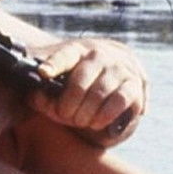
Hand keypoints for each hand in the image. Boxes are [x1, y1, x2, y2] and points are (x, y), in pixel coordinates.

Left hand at [31, 38, 146, 144]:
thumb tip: (37, 97)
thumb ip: (42, 94)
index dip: (53, 64)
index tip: (43, 73)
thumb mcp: (57, 88)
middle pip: (78, 83)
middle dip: (68, 106)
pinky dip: (106, 115)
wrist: (113, 80)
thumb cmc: (77, 86)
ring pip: (99, 93)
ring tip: (80, 121)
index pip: (64, 56)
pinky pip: (120, 100)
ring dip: (86, 114)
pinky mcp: (135, 84)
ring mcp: (119, 68)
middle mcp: (99, 55)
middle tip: (64, 116)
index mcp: (76, 51)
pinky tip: (97, 122)